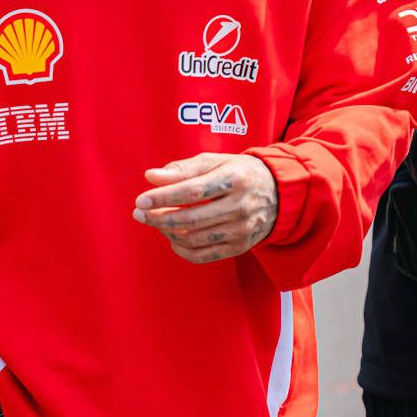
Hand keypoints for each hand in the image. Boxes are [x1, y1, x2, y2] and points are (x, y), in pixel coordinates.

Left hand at [133, 154, 278, 263]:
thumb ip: (182, 168)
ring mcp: (242, 230)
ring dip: (168, 232)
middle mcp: (241, 206)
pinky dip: (182, 250)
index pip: (192, 192)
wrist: (278, 193)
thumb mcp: (215, 161)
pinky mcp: (240, 246)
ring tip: (156, 221)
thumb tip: (151, 177)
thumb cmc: (238, 172)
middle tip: (139, 213)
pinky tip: (172, 237)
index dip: (164, 197)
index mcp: (235, 179)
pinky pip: (203, 255)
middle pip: (191, 218)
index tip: (141, 200)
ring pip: (194, 238)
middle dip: (159, 217)